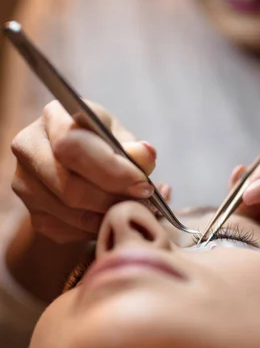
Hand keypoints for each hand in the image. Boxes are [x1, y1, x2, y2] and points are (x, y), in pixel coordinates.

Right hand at [11, 100, 158, 243]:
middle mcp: (29, 147)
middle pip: (68, 186)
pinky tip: (112, 216)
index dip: (111, 170)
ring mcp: (24, 183)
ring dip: (107, 217)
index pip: (73, 146)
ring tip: (133, 208)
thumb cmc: (103, 143)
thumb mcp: (120, 136)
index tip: (142, 185)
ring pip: (69, 213)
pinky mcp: (32, 213)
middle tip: (143, 203)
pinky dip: (96, 229)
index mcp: (54, 117)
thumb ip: (134, 148)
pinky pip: (68, 230)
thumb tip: (146, 155)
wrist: (78, 162)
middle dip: (112, 199)